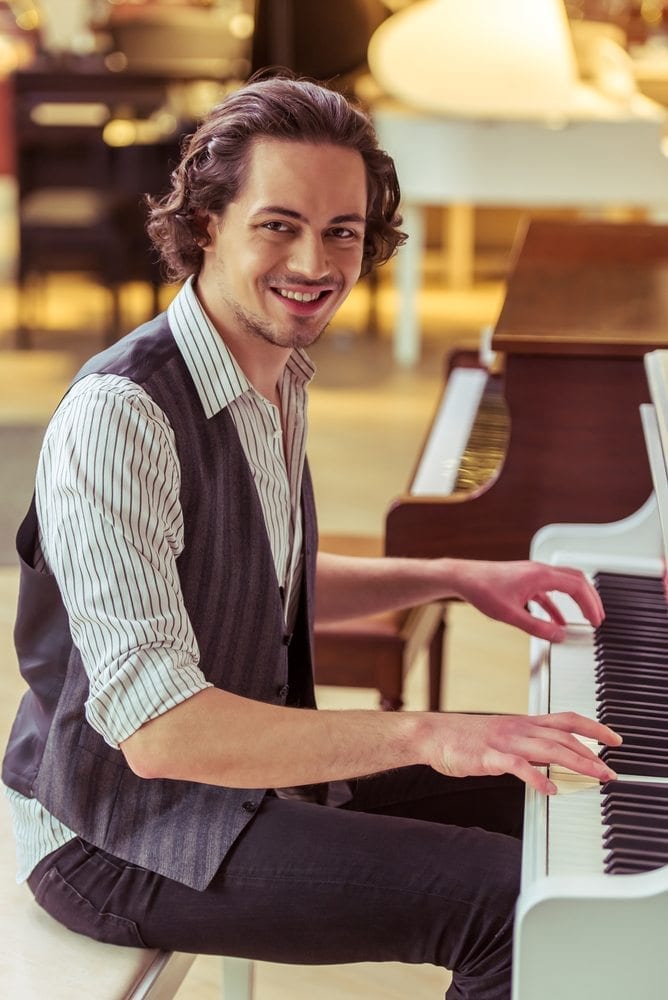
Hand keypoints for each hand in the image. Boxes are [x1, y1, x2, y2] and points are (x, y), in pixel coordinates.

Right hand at [427, 711, 620, 794]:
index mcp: (522, 722)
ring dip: (577, 763)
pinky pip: (519, 766)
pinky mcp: (490, 757)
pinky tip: (551, 788)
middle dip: (592, 753)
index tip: (613, 738)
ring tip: (596, 776)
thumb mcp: (501, 735)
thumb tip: (548, 756)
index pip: (566, 719)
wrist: (433, 734)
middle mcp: (518, 728)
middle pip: (564, 736)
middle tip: (610, 770)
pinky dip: (537, 777)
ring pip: (549, 748)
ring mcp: (505, 741)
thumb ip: (525, 743)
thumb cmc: (464, 738)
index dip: (593, 728)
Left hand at [449, 559, 603, 640]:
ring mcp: (533, 574)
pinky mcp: (525, 580)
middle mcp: (539, 571)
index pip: (577, 586)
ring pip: (564, 584)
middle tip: (598, 618)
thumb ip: (537, 627)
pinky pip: (549, 591)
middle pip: (576, 581)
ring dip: (577, 600)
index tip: (596, 620)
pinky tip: (558, 620)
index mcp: (540, 575)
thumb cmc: (482, 589)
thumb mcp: (510, 615)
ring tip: (586, 617)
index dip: (590, 604)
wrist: (463, 577)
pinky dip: (558, 605)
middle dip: (591, 599)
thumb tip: (559, 636)